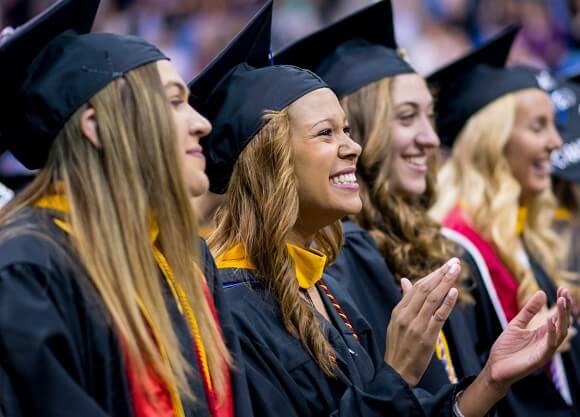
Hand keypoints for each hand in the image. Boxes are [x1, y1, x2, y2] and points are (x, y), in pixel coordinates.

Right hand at [385, 258, 460, 385]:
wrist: (397, 372)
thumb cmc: (399, 347)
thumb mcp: (396, 322)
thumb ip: (404, 301)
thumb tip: (404, 280)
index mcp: (398, 310)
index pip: (416, 287)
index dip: (432, 274)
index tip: (445, 265)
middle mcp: (406, 315)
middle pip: (425, 288)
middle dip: (441, 273)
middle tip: (454, 262)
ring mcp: (415, 325)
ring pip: (432, 298)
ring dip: (445, 282)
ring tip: (456, 270)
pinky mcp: (426, 336)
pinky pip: (438, 316)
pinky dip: (447, 303)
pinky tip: (454, 292)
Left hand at [456, 288, 571, 416]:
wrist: (495, 367)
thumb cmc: (506, 348)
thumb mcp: (516, 324)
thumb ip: (529, 311)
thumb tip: (542, 293)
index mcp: (543, 333)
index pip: (557, 316)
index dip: (561, 303)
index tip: (562, 288)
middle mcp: (547, 341)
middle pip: (562, 323)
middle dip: (565, 308)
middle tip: (565, 292)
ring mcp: (545, 350)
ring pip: (561, 333)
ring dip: (562, 317)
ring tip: (562, 301)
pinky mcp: (540, 358)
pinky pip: (550, 345)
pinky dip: (552, 332)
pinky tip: (550, 320)